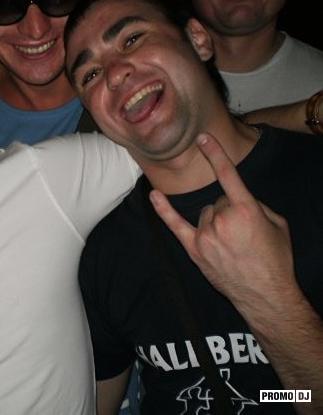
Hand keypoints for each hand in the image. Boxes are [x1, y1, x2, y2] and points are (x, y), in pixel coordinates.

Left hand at [148, 133, 295, 315]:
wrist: (266, 294)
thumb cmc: (276, 259)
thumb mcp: (278, 224)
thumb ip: (256, 205)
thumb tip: (236, 200)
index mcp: (246, 210)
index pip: (227, 174)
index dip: (214, 153)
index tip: (203, 138)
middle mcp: (222, 220)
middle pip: (218, 201)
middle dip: (229, 211)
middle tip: (243, 233)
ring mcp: (206, 235)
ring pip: (204, 214)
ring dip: (215, 222)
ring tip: (231, 243)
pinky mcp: (195, 250)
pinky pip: (175, 225)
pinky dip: (164, 210)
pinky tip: (154, 196)